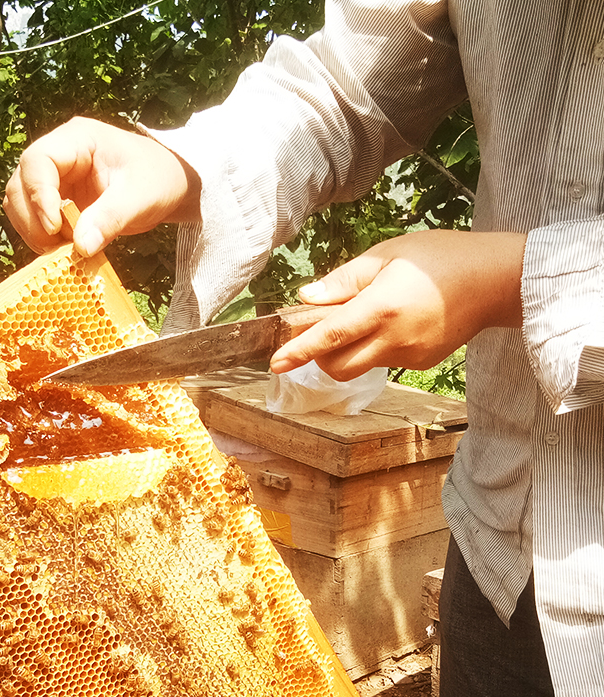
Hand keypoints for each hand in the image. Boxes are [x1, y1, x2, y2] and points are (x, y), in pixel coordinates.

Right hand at [4, 117, 200, 255]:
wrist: (171, 185)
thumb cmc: (159, 179)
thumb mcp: (139, 198)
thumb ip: (110, 219)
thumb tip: (80, 248)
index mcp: (77, 139)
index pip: (37, 161)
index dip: (38, 196)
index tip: (55, 227)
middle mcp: (59, 155)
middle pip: (20, 184)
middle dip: (33, 220)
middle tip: (58, 247)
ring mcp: (55, 179)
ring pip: (20, 204)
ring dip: (34, 232)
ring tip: (65, 250)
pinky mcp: (57, 201)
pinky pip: (34, 220)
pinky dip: (43, 238)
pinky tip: (66, 250)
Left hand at [269, 230, 525, 379]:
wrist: (496, 280)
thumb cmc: (441, 256)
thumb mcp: (388, 254)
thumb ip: (344, 280)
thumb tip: (308, 297)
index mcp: (380, 308)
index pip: (329, 337)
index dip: (299, 351)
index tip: (275, 363)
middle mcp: (393, 339)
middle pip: (338, 367)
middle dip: (320, 357)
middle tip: (321, 329)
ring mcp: (409, 355)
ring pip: (361, 367)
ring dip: (346, 352)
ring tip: (362, 318)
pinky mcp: (422, 362)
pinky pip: (385, 360)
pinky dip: (374, 347)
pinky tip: (394, 321)